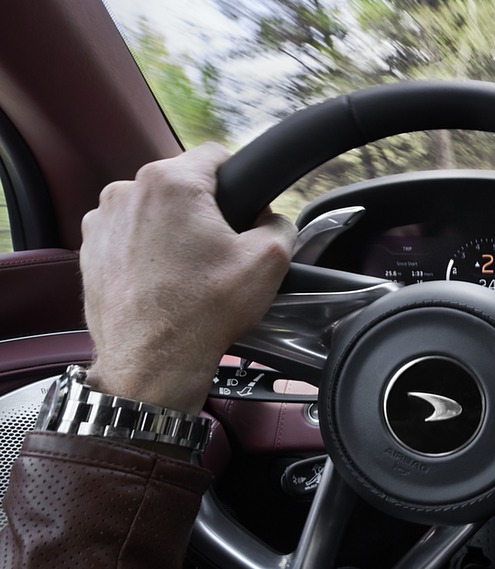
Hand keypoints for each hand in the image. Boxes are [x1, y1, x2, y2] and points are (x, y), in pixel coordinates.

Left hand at [80, 143, 294, 413]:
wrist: (152, 362)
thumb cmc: (201, 313)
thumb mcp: (269, 263)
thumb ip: (281, 225)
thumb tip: (272, 221)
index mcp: (171, 182)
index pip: (216, 155)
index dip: (240, 184)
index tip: (244, 214)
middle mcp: (127, 191)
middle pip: (182, 185)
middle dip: (204, 212)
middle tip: (220, 254)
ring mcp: (102, 221)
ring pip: (154, 211)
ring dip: (173, 231)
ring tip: (189, 273)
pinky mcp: (90, 250)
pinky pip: (128, 237)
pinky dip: (146, 252)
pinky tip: (163, 283)